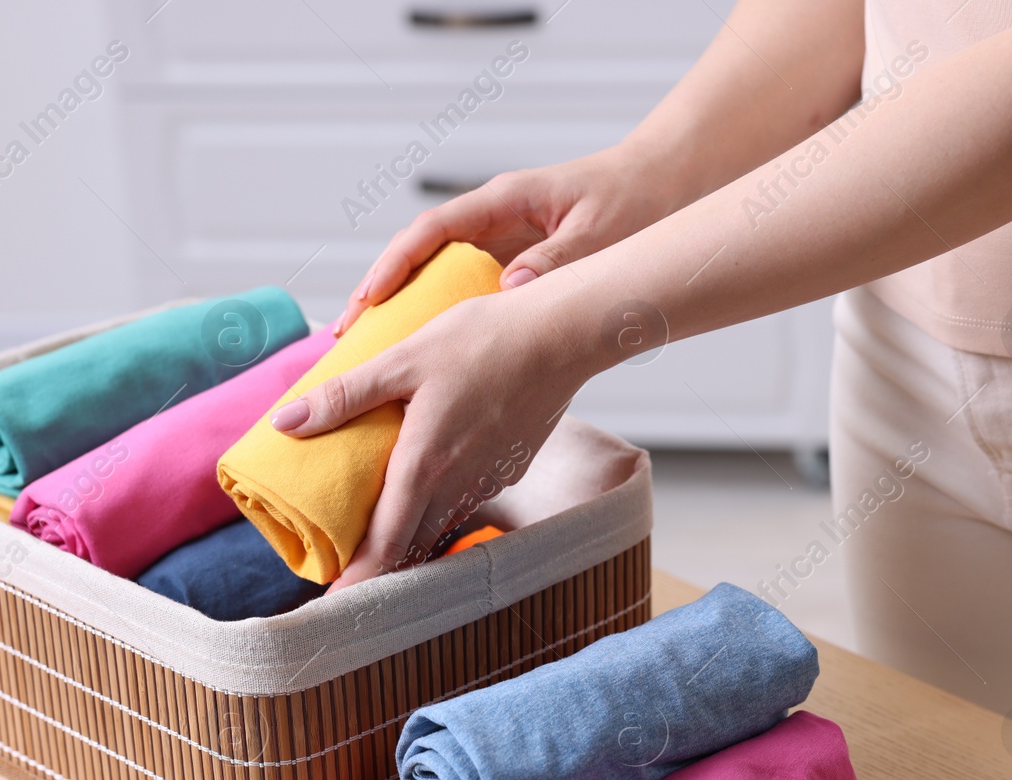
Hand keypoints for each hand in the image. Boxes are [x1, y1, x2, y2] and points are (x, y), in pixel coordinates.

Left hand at [276, 284, 591, 590]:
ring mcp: (489, 479)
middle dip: (378, 565)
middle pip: (412, 546)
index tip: (334, 601)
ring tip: (379, 535)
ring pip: (440, 526)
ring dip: (409, 539)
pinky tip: (428, 487)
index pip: (386, 544)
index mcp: (425, 466)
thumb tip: (286, 422)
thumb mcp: (403, 358)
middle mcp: (458, 485)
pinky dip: (440, 510)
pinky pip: (466, 502)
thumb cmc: (483, 339)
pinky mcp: (510, 467)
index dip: (358, 578)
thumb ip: (344, 395)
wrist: (564, 335)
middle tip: (345, 569)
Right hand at [334, 144, 679, 336]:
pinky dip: (443, 324)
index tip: (369, 298)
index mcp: (504, 200)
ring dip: (405, 314)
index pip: (433, 230)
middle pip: (420, 257)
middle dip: (380, 294)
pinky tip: (428, 360)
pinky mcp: (514, 269)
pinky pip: (467, 297)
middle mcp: (493, 221)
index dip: (396, 263)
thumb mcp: (598, 231)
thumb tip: (510, 289)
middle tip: (346, 338)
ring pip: (438, 280)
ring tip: (369, 357)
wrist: (665, 187)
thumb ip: (556, 260)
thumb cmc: (635, 200)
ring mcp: (501, 245)